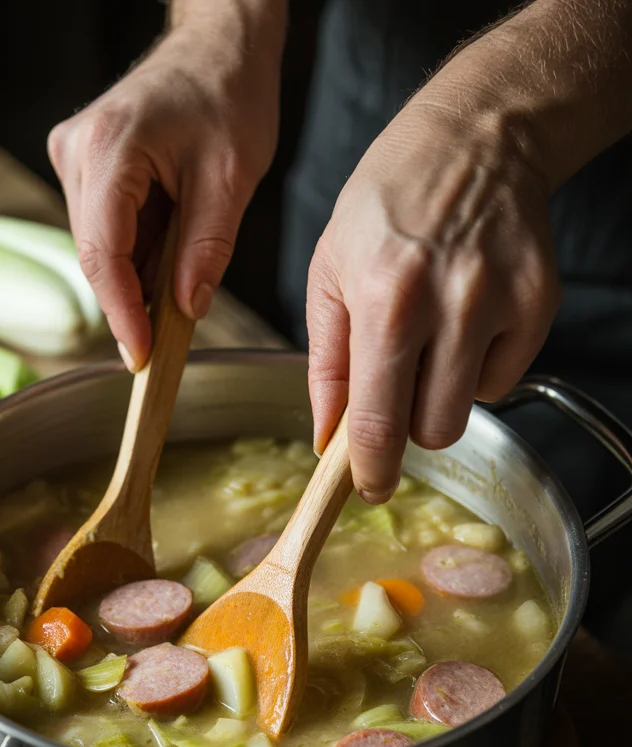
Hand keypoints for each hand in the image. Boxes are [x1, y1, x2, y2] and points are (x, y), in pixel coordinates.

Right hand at [48, 26, 280, 369]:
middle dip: (129, 302)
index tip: (140, 358)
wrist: (218, 41)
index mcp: (110, 148)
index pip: (103, 253)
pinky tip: (166, 253)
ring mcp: (74, 157)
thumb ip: (206, 249)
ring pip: (98, 246)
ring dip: (135, 276)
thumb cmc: (229, 93)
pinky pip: (104, 229)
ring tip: (178, 283)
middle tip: (165, 344)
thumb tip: (185, 310)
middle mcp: (78, 151)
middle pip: (95, 254)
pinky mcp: (83, 165)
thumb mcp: (231, 178)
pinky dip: (134, 253)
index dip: (121, 314)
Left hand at [307, 99, 560, 502]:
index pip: (380, 420)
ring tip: (427, 343)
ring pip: (468, 410)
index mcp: (386, 298)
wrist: (473, 139)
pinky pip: (502, 377)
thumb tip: (330, 437)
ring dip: (439, 398)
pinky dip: (477, 367)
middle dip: (406, 428)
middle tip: (393, 391)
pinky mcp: (540, 303)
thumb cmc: (387, 202)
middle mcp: (451, 303)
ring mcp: (503, 302)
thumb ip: (327, 363)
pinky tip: (463, 320)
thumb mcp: (329, 273)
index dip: (372, 469)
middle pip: (433, 429)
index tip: (369, 486)